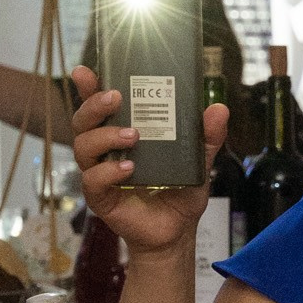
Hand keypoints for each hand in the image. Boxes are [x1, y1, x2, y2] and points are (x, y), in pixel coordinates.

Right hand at [69, 65, 227, 257]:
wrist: (178, 231)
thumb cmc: (180, 191)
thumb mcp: (199, 160)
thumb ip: (207, 136)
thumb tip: (218, 109)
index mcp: (122, 132)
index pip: (100, 106)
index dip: (88, 87)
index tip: (85, 71)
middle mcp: (106, 150)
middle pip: (84, 121)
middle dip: (94, 105)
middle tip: (116, 98)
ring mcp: (101, 173)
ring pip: (83, 146)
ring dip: (105, 136)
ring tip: (133, 136)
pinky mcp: (101, 197)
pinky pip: (92, 180)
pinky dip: (109, 172)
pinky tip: (129, 169)